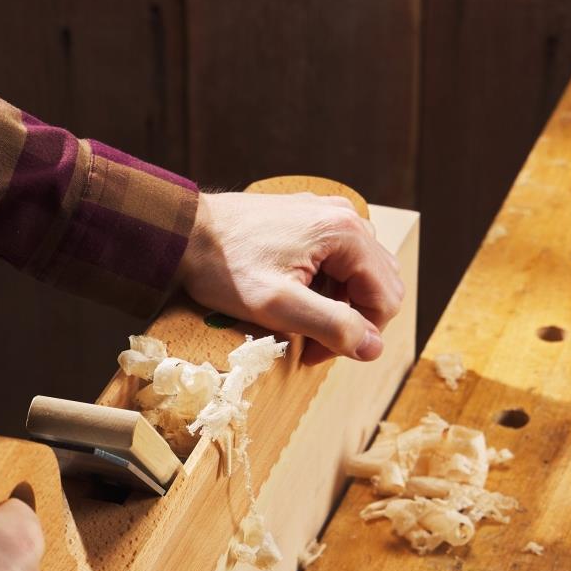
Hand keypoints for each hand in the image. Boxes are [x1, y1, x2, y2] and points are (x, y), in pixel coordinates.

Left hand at [177, 190, 404, 365]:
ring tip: (297, 326)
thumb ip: (330, 326)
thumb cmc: (224, 268)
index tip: (318, 355)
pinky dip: (324, 288)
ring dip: (337, 308)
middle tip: (308, 346)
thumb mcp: (277, 307)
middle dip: (351, 323)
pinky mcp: (309, 221)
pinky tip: (291, 301)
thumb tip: (372, 347)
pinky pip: (337, 261)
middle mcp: (346, 217)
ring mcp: (327, 216)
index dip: (361, 336)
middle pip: (378, 285)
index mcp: (346, 235)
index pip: (386, 298)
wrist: (184, 233)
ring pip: (359, 275)